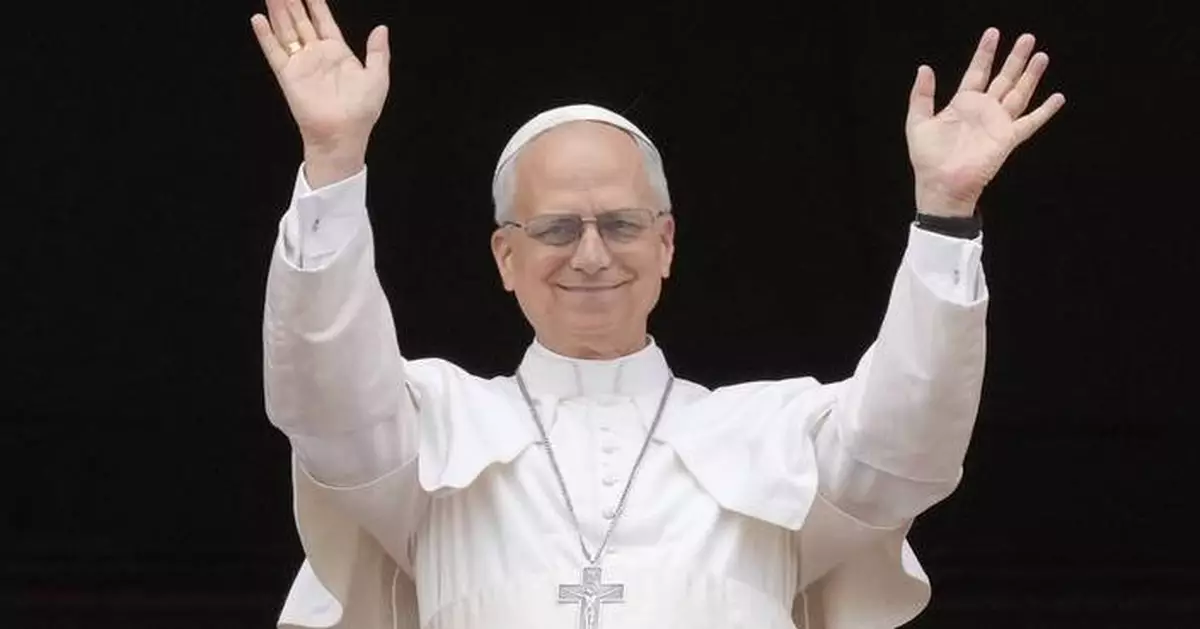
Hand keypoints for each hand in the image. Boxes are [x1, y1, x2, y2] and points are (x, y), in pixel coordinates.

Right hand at [251, 0, 389, 186]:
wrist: (343, 134)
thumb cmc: (362, 110)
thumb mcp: (377, 77)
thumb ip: (378, 52)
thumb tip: (381, 28)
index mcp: (338, 53)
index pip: (324, 21)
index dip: (316, 4)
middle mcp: (317, 55)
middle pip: (301, 21)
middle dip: (293, 2)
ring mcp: (301, 64)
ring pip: (286, 30)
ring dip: (278, 11)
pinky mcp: (288, 75)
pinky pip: (274, 51)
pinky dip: (265, 36)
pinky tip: (258, 18)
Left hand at [905, 28, 1065, 216]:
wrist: (941, 185)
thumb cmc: (928, 159)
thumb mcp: (918, 122)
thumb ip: (921, 95)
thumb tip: (924, 67)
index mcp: (963, 104)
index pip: (977, 72)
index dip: (985, 53)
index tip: (993, 33)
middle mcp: (983, 111)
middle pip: (1003, 78)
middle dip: (1015, 58)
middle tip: (1027, 37)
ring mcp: (997, 124)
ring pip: (1019, 93)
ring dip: (1031, 76)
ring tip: (1041, 56)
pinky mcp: (1008, 139)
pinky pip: (1030, 122)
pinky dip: (1045, 111)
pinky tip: (1058, 98)